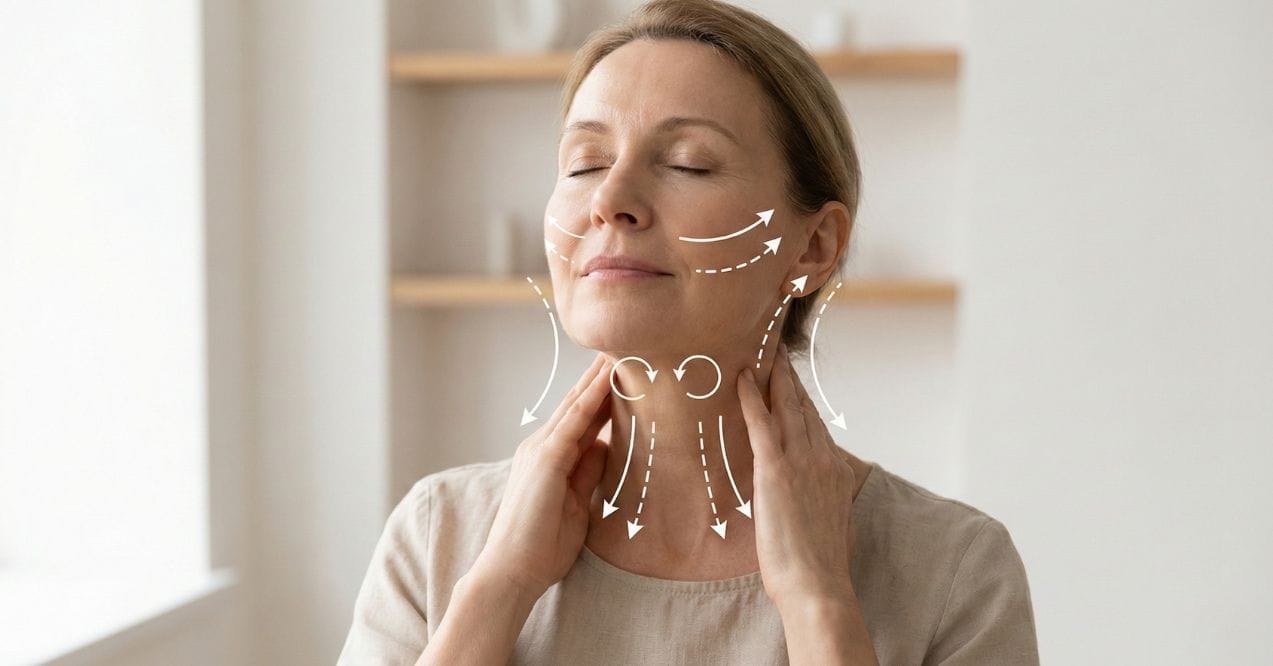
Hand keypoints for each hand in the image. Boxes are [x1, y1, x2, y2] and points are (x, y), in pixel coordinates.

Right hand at [471, 354, 613, 597]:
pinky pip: (574, 420)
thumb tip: (607, 447)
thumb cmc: (541, 546)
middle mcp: (542, 446)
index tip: (628, 373)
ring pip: (577, 403)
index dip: (605, 394)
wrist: (512, 572)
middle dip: (601, 375)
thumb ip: (589, 474)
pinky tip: (609, 376)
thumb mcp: (578, 505)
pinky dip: (592, 396)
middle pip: (579, 402)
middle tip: (626, 345)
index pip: (583, 418)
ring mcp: (541, 449)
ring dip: (599, 375)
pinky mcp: (545, 459)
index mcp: (551, 458)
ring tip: (622, 347)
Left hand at [736, 343, 859, 610]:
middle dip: (790, 379)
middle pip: (805, 408)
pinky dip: (752, 397)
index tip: (795, 383)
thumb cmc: (820, 567)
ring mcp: (802, 462)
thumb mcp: (832, 524)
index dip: (805, 401)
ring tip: (763, 354)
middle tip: (777, 353)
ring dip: (774, 378)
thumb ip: (823, 501)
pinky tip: (742, 378)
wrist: (818, 587)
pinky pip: (762, 423)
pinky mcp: (775, 471)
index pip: (818, 426)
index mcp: (838, 473)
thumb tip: (813, 498)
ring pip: (787, 407)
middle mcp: (824, 459)